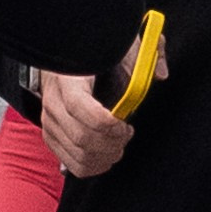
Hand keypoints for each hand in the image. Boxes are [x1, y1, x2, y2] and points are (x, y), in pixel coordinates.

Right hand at [38, 30, 165, 178]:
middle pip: (80, 137)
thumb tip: (160, 73)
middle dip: (111, 143)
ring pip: (77, 154)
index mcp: (68, 77)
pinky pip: (70, 163)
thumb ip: (141, 55)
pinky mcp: (51, 136)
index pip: (78, 107)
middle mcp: (53, 101)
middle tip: (126, 134)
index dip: (106, 123)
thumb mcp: (117, 45)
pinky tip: (106, 156)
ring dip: (105, 157)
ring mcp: (50, 121)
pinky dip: (93, 166)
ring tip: (118, 146)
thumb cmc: (92, 55)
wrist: (64, 58)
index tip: (125, 123)